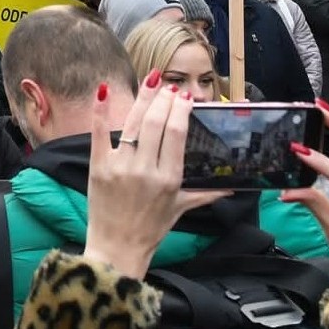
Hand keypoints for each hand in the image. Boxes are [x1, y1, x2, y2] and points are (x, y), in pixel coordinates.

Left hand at [82, 77, 228, 278]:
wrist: (118, 247)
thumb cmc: (151, 228)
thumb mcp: (181, 209)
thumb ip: (206, 193)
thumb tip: (231, 186)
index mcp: (169, 178)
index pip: (176, 133)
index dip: (180, 111)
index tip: (184, 98)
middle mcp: (145, 169)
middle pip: (155, 124)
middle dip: (163, 100)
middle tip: (169, 87)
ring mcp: (120, 167)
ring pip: (133, 125)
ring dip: (142, 99)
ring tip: (150, 81)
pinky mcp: (97, 167)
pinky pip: (98, 134)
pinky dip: (100, 112)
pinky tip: (103, 91)